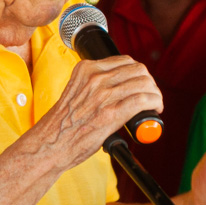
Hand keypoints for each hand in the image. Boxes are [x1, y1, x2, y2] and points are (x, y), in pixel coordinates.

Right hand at [37, 55, 162, 170]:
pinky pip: (142, 100)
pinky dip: (155, 102)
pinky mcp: (111, 114)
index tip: (141, 83)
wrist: (50, 144)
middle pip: (138, 70)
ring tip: (155, 103)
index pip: (125, 60)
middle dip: (149, 82)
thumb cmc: (62, 123)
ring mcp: (103, 95)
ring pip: (144, 83)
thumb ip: (93, 84)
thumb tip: (118, 87)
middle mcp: (95, 78)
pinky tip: (155, 109)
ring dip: (155, 93)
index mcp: (86, 69)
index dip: (138, 72)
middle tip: (151, 95)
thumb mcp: (76, 91)